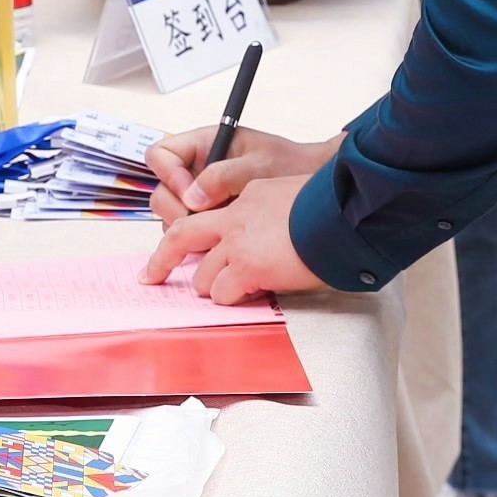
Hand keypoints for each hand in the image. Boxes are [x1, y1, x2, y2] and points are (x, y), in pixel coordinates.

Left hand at [138, 174, 324, 303]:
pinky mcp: (247, 267)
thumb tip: (269, 239)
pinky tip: (253, 294)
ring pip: (203, 275)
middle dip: (161, 260)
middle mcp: (235, 216)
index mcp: (247, 196)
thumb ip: (271, 213)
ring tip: (236, 290)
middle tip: (150, 277)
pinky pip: (223, 293)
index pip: (207, 216)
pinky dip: (233, 299)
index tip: (175, 244)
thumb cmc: (333, 210)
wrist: (345, 215)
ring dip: (214, 288)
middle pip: (182, 237)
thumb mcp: (294, 197)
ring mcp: (238, 242)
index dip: (190, 235)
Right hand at [146, 126, 337, 223]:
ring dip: (185, 227)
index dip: (168, 174)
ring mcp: (200, 197)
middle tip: (198, 222)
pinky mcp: (210, 219)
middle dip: (173, 208)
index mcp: (203, 146)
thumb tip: (193, 197)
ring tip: (213, 233)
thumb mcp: (259, 163)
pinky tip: (220, 245)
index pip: (161, 155)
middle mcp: (195, 171)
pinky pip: (190, 232)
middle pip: (161, 189)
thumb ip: (225, 175)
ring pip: (172, 214)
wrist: (310, 184)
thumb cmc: (288, 164)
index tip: (190, 195)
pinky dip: (198, 241)